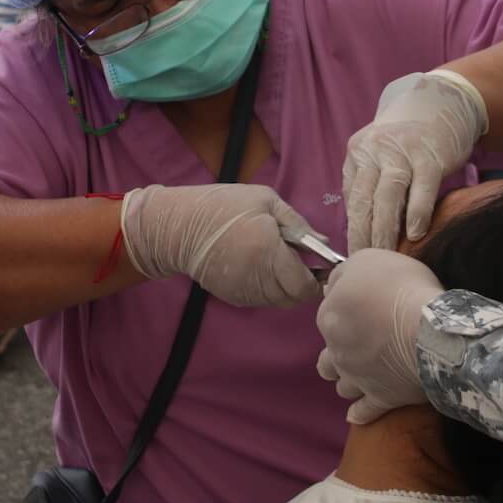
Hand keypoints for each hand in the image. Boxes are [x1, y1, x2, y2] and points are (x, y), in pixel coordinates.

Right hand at [122, 183, 323, 308]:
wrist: (178, 228)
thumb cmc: (223, 206)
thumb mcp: (265, 200)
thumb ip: (297, 223)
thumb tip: (323, 244)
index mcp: (268, 250)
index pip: (304, 286)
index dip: (317, 280)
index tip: (320, 267)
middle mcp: (258, 277)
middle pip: (294, 298)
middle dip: (303, 285)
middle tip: (302, 265)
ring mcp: (244, 291)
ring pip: (279, 302)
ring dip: (286, 288)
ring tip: (280, 264)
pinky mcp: (233, 297)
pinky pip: (262, 301)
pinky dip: (269, 290)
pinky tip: (262, 269)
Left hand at [315, 249, 439, 423]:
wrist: (430, 329)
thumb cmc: (401, 288)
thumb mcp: (369, 260)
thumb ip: (345, 273)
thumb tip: (335, 285)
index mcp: (330, 317)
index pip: (329, 312)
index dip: (347, 308)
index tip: (367, 304)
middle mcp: (337, 351)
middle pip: (328, 355)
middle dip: (341, 350)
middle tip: (364, 341)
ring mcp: (358, 378)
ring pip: (342, 385)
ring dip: (349, 379)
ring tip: (364, 373)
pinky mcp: (381, 399)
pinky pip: (364, 412)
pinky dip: (361, 412)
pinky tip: (360, 411)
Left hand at [343, 70, 487, 251]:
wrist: (441, 103)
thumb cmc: (410, 140)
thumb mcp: (380, 155)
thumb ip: (370, 185)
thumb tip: (363, 228)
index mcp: (359, 154)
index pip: (352, 198)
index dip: (352, 230)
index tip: (353, 257)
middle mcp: (375, 151)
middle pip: (364, 200)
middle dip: (362, 236)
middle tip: (365, 265)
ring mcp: (403, 152)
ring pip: (388, 196)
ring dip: (386, 230)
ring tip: (386, 256)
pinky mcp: (430, 155)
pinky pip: (421, 188)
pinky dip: (417, 211)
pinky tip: (416, 232)